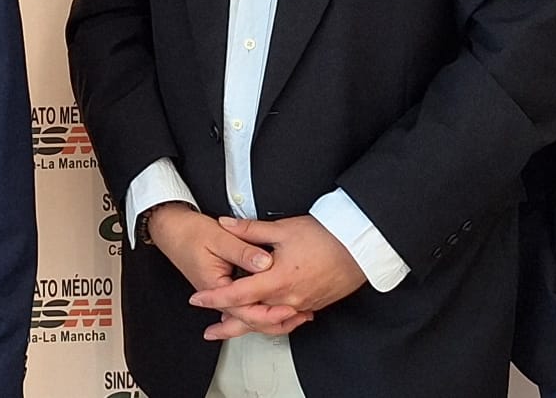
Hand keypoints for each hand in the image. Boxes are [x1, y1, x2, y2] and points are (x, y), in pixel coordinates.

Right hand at [144, 204, 311, 335]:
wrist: (171, 229)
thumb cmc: (189, 233)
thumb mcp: (218, 238)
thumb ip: (243, 251)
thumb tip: (265, 261)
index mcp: (215, 286)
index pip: (246, 309)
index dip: (270, 311)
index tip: (290, 307)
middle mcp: (219, 294)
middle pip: (250, 319)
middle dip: (278, 320)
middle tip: (302, 316)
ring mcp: (222, 293)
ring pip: (250, 315)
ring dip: (274, 318)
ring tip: (297, 316)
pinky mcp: (226, 287)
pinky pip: (247, 305)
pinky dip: (264, 309)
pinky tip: (278, 308)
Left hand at [188, 215, 366, 339]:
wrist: (358, 246)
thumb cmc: (325, 236)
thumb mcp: (282, 229)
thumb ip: (249, 230)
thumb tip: (225, 223)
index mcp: (276, 280)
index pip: (237, 295)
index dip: (214, 299)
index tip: (197, 300)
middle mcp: (288, 298)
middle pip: (251, 318)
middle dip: (228, 326)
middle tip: (210, 331)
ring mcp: (302, 304)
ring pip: (270, 322)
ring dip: (251, 326)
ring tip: (235, 328)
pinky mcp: (314, 305)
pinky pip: (288, 319)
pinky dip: (273, 322)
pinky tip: (267, 319)